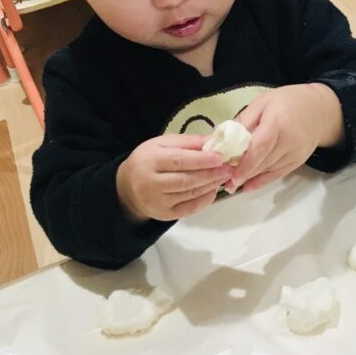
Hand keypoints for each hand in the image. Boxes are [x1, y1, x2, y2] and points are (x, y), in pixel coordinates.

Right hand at [116, 134, 232, 221]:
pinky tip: (213, 189)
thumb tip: (212, 140)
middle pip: (186, 180)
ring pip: (190, 194)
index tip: (220, 157)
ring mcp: (158, 202)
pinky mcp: (165, 215)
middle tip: (229, 167)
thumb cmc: (147, 160)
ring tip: (224, 176)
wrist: (127, 187)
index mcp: (150, 161)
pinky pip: (189, 208)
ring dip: (211, 185)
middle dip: (210, 174)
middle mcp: (152, 183)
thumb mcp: (161, 144)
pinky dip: (205, 199)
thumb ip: (187, 142)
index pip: (179, 161)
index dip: (201, 160)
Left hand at [224, 83, 344, 193]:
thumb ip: (245, 118)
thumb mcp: (264, 101)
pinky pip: (278, 174)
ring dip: (251, 179)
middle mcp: (289, 140)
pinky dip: (263, 181)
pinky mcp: (298, 161)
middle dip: (244, 174)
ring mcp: (296, 153)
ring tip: (233, 185)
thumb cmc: (288, 101)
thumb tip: (226, 136)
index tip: (231, 174)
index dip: (246, 163)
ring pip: (270, 170)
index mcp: (278, 122)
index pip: (260, 146)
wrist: (320, 110)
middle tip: (225, 182)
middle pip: (264, 161)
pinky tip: (249, 186)